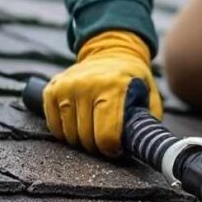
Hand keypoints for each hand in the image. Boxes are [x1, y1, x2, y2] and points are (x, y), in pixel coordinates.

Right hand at [43, 30, 161, 156]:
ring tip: (92, 133)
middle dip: (96, 146)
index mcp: (114, 86)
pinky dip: (63, 132)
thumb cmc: (132, 79)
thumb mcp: (150, 94)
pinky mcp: (52, 88)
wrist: (111, 52)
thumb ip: (148, 119)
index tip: (115, 149)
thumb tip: (140, 145)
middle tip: (105, 141)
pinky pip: (53, 124)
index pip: (106, 134)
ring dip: (80, 140)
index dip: (111, 149)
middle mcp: (88, 84)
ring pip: (68, 133)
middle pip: (86, 137)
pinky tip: (76, 127)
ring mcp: (67, 85)